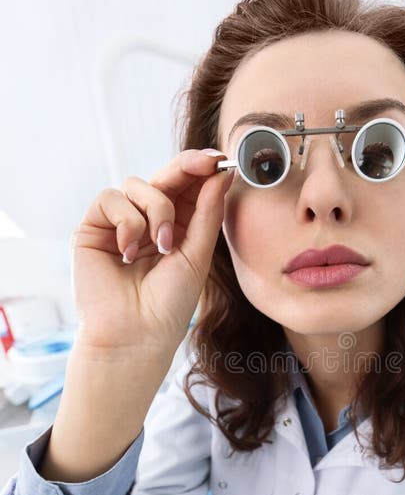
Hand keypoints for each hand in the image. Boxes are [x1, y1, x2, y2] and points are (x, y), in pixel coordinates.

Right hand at [71, 149, 232, 356]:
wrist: (136, 335)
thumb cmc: (168, 304)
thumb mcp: (197, 255)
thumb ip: (207, 213)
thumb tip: (222, 173)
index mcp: (176, 228)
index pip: (188, 188)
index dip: (201, 170)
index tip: (220, 159)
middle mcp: (147, 221)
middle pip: (164, 177)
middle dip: (186, 167)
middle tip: (207, 162)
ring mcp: (119, 223)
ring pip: (139, 185)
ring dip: (157, 211)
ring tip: (159, 247)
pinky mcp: (93, 228)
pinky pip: (111, 199)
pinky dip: (127, 222)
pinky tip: (128, 252)